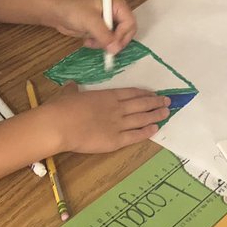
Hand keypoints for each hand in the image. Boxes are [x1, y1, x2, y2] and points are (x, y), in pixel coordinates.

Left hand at [44, 0, 135, 54]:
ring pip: (116, 39)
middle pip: (126, 32)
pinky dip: (99, 44)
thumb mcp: (90, 22)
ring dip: (105, 44)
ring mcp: (108, 21)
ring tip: (91, 42)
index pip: (129, 22)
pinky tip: (88, 42)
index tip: (112, 45)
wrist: (55, 13)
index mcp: (117, 4)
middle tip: (105, 49)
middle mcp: (115, 12)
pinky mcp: (101, 29)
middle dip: (115, 41)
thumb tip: (116, 49)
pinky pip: (107, 41)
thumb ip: (104, 35)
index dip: (122, 35)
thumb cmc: (72, 10)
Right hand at [46, 83, 170, 153]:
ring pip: (142, 118)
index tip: (154, 93)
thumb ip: (73, 90)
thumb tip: (71, 85)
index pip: (131, 93)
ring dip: (156, 115)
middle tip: (167, 101)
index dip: (144, 94)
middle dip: (156, 102)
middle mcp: (117, 108)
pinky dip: (146, 132)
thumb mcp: (68, 94)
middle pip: (141, 104)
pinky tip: (155, 129)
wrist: (59, 125)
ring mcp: (118, 124)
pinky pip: (135, 136)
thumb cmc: (61, 108)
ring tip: (166, 112)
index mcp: (107, 96)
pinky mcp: (116, 140)